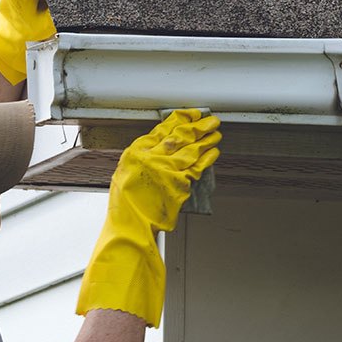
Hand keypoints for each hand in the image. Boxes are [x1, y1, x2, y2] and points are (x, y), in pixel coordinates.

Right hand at [76, 110, 220, 326]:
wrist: (131, 227)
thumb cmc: (126, 206)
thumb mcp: (125, 174)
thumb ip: (142, 159)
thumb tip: (159, 148)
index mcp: (136, 153)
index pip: (161, 129)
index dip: (178, 119)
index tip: (189, 114)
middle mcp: (152, 158)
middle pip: (181, 136)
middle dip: (197, 126)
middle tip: (209, 120)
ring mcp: (168, 171)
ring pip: (193, 149)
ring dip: (207, 139)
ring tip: (216, 132)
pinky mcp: (180, 184)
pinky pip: (198, 167)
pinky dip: (208, 158)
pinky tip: (214, 151)